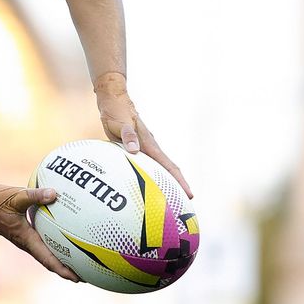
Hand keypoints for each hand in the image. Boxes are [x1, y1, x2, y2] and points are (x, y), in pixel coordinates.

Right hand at [0, 183, 77, 281]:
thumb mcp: (15, 196)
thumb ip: (35, 195)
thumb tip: (55, 194)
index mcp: (25, 238)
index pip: (47, 259)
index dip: (62, 269)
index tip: (77, 278)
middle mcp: (25, 242)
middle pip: (48, 261)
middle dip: (66, 269)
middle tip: (85, 274)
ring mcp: (22, 238)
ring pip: (44, 253)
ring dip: (59, 259)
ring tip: (76, 261)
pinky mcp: (20, 231)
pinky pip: (39, 243)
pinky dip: (51, 245)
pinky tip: (59, 237)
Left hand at [92, 72, 191, 196]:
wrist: (113, 100)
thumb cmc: (116, 111)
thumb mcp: (121, 123)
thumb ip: (128, 135)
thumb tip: (135, 150)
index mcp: (149, 144)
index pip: (168, 165)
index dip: (179, 180)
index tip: (190, 193)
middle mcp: (149, 147)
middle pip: (168, 169)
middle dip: (177, 185)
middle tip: (185, 203)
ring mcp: (143, 147)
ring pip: (157, 168)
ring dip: (164, 181)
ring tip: (168, 198)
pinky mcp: (135, 147)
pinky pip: (143, 164)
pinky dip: (147, 174)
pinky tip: (144, 183)